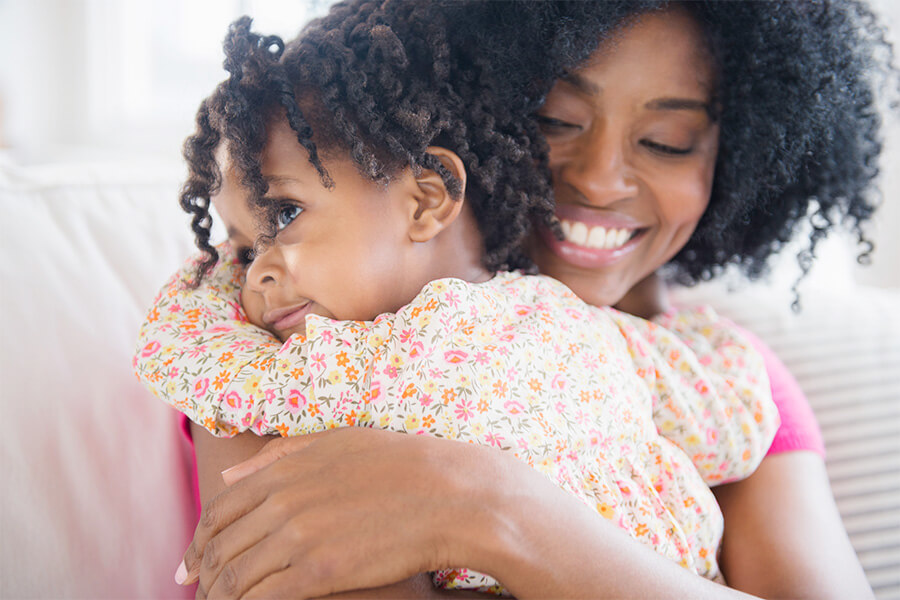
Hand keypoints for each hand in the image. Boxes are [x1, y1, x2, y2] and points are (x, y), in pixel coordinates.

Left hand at [178, 427, 501, 598]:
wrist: (449, 494)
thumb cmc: (399, 465)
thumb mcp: (337, 443)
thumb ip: (278, 456)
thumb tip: (228, 476)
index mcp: (284, 469)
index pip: (219, 510)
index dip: (197, 541)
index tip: (190, 564)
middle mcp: (283, 500)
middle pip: (220, 546)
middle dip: (202, 574)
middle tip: (198, 591)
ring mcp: (299, 535)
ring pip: (235, 577)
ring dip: (219, 596)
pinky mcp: (320, 571)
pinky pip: (263, 598)